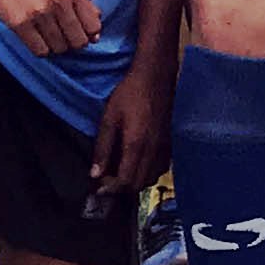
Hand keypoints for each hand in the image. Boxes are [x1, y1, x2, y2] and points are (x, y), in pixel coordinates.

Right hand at [0, 0, 101, 56]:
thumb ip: (83, 8)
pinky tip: (35, 38)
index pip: (93, 27)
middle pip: (78, 42)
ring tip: (45, 35)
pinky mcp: (20, 24)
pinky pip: (40, 51)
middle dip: (71, 45)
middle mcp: (59, 1)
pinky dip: (40, 50)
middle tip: (60, 37)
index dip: (87, 35)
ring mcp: (39, 13)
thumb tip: (96, 36)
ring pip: (59, 49)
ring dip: (54, 47)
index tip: (77, 33)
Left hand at [91, 56, 173, 201]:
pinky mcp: (169, 142)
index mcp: (136, 144)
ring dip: (135, 181)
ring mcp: (164, 147)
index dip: (111, 188)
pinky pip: (161, 168)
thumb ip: (102, 148)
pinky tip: (138, 163)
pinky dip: (148, 173)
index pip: (125, 180)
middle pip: (139, 184)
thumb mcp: (109, 118)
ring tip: (121, 172)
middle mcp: (153, 150)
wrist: (155, 76)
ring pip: (151, 178)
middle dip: (121, 187)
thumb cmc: (129, 94)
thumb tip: (95, 174)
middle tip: (107, 179)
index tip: (99, 186)